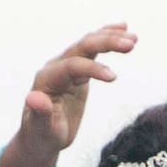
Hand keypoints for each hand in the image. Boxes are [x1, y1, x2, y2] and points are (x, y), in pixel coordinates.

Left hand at [6, 24, 132, 166]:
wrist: (40, 138)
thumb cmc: (41, 137)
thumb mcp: (41, 130)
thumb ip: (39, 114)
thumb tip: (33, 97)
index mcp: (47, 80)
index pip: (71, 66)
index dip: (93, 69)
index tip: (114, 78)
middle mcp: (55, 67)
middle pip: (82, 47)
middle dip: (106, 43)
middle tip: (130, 45)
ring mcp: (66, 66)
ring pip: (89, 44)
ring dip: (110, 38)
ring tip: (133, 40)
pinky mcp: (77, 70)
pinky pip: (92, 49)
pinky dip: (106, 38)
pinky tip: (123, 28)